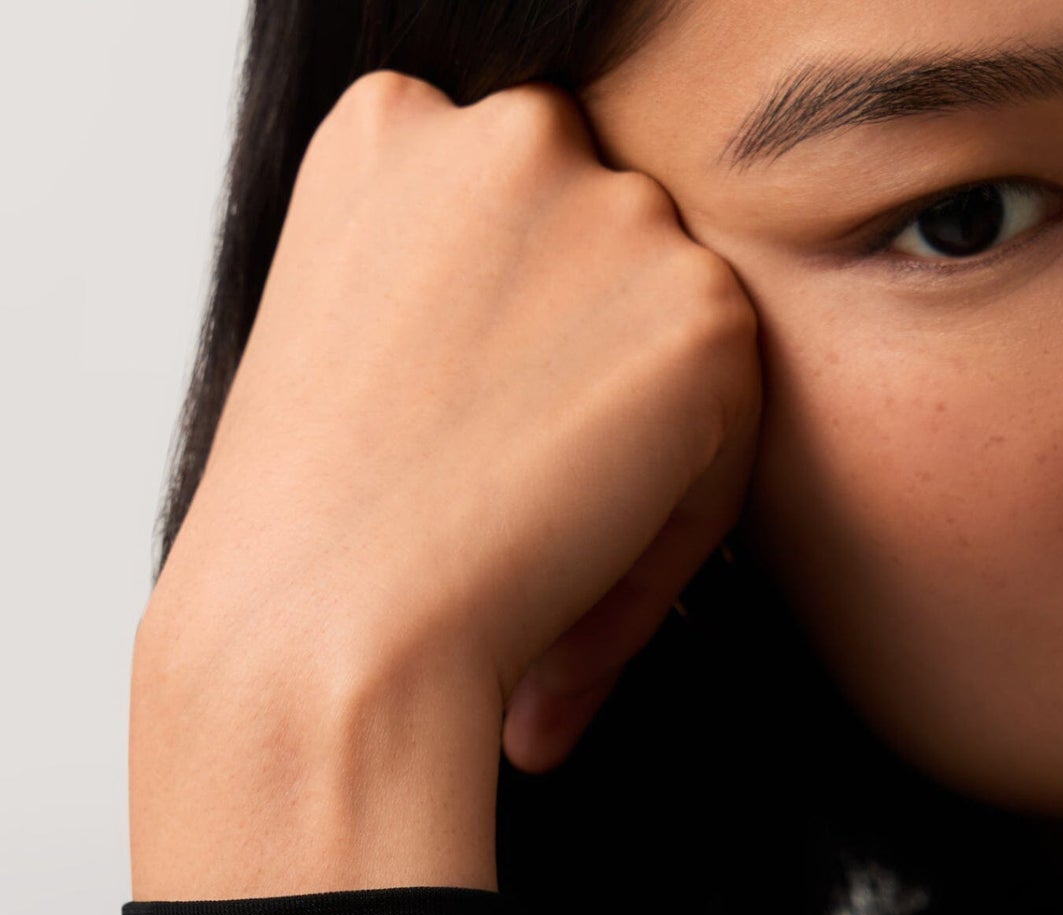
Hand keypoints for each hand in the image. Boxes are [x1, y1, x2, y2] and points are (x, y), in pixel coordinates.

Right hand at [134, 72, 760, 892]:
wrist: (329, 616)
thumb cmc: (309, 527)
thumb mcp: (347, 346)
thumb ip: (451, 297)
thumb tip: (548, 347)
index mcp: (393, 126)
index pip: (518, 230)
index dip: (509, 366)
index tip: (472, 466)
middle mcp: (511, 133)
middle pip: (608, 276)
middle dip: (580, 401)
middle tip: (512, 526)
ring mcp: (617, 211)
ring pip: (673, 359)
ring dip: (635, 468)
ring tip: (539, 573)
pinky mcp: (703, 312)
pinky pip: (730, 437)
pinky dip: (676, 528)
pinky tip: (575, 575)